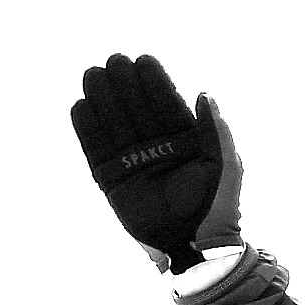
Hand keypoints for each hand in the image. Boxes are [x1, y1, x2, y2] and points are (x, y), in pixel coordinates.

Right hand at [70, 54, 243, 271]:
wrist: (196, 244)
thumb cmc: (218, 205)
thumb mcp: (224, 165)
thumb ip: (216, 131)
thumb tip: (204, 94)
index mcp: (185, 140)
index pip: (166, 104)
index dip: (155, 83)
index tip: (144, 59)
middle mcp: (157, 146)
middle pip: (137, 109)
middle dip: (125, 84)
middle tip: (113, 60)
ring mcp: (134, 161)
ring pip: (115, 124)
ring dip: (103, 99)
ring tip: (93, 74)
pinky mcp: (113, 179)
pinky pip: (97, 150)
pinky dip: (88, 129)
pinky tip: (80, 106)